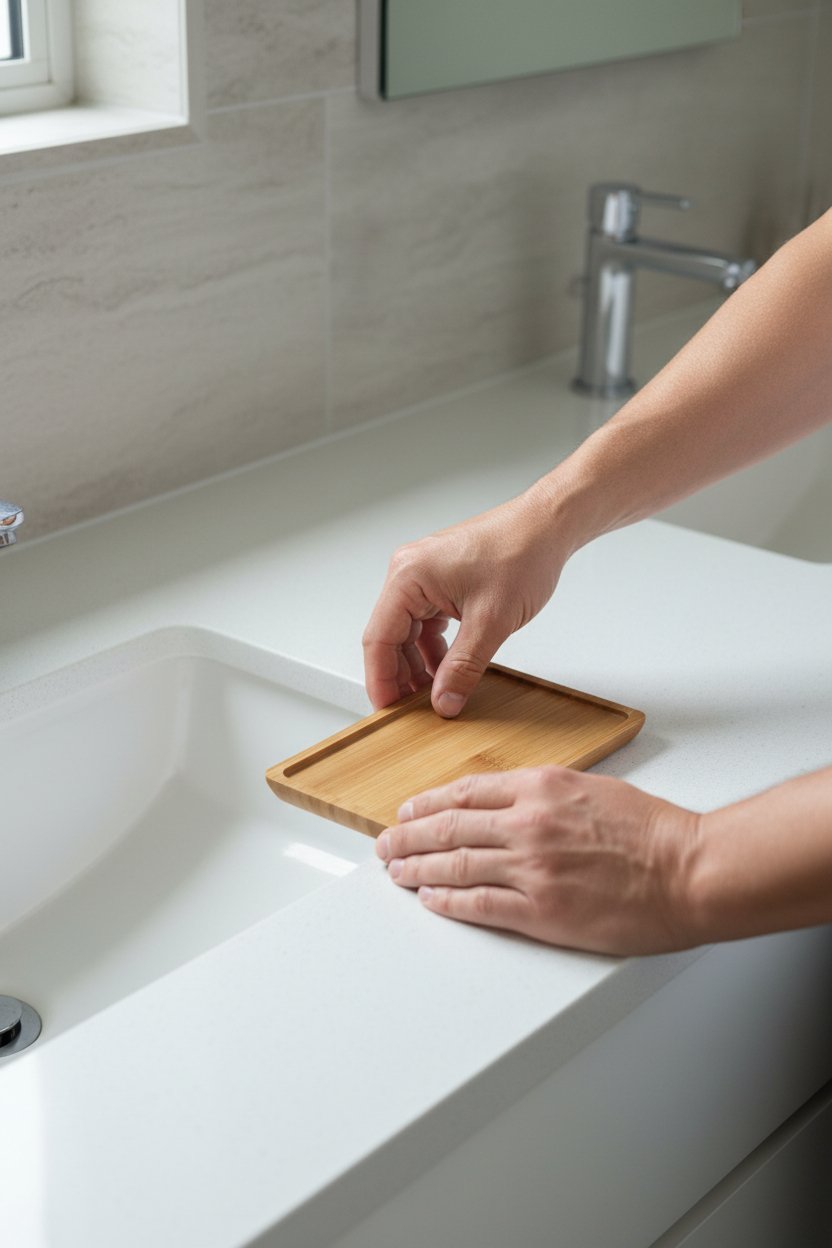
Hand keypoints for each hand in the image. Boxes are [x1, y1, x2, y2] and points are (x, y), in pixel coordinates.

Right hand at [363, 492, 566, 715]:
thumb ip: (463, 668)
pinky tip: (448, 670)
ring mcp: (424, 575)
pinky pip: (427, 622)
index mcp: (408, 577)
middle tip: (412, 712)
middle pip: (390, 637)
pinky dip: (435, 648)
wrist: (548, 527)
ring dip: (420, 664)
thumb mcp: (491, 622)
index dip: (381, 680)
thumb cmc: (522, 554)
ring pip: (409, 632)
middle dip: (401, 676)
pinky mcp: (441, 581)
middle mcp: (409, 573)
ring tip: (434, 695)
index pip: (379, 639)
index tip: (388, 711)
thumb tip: (443, 701)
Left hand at [375, 767, 702, 955]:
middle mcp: (529, 823)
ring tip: (395, 872)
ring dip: (416, 868)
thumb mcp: (592, 789)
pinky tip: (429, 899)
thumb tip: (508, 804)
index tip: (407, 811)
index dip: (427, 803)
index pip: (465, 792)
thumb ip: (545, 794)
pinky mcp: (541, 911)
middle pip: (448, 827)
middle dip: (407, 836)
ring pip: (454, 864)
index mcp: (541, 788)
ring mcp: (532, 868)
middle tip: (385, 844)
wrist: (689, 870)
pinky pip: (479, 904)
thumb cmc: (652, 832)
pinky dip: (447, 900)